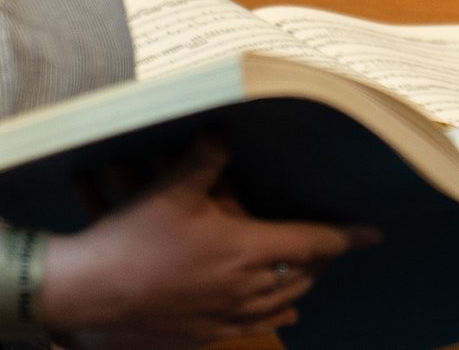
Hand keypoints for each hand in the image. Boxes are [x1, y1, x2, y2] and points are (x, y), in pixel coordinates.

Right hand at [45, 139, 372, 349]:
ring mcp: (223, 316)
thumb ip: (206, 159)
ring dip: (298, 288)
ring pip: (279, 304)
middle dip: (320, 261)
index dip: (346, 238)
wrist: (86, 295)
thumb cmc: (132, 239)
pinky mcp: (201, 336)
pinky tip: (282, 316)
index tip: (373, 235)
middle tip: (332, 248)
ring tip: (311, 278)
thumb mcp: (172, 191)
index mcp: (247, 250)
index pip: (313, 242)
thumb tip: (224, 129)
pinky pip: (250, 327)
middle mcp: (244, 287)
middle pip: (301, 275)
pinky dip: (272, 317)